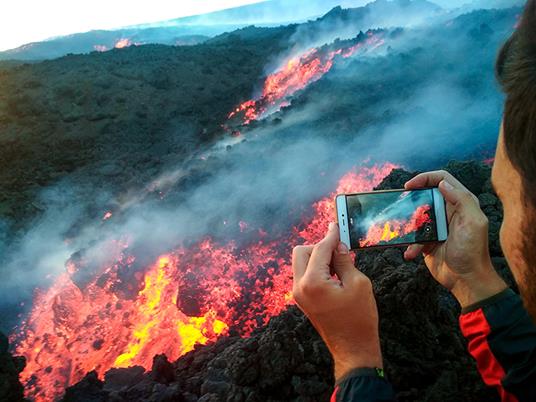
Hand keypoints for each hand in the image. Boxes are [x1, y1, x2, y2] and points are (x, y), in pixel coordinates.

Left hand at [292, 222, 382, 380]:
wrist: (353, 349)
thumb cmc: (359, 319)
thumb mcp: (359, 284)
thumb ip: (345, 261)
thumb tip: (338, 246)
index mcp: (313, 282)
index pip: (320, 249)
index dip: (331, 235)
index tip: (336, 225)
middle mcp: (300, 287)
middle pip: (302, 251)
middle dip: (319, 246)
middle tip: (339, 250)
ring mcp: (298, 294)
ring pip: (301, 262)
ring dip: (318, 257)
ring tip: (340, 266)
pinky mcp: (302, 300)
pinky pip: (304, 275)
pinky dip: (317, 269)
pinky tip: (335, 275)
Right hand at [404, 170, 506, 307]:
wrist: (465, 279)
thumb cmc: (472, 251)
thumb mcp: (473, 222)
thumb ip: (462, 199)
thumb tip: (442, 183)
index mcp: (461, 202)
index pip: (442, 179)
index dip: (425, 178)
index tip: (409, 186)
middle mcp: (448, 211)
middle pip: (425, 194)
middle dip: (412, 199)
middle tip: (401, 203)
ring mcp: (436, 225)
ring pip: (415, 214)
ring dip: (407, 223)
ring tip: (404, 231)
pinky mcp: (426, 239)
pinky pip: (412, 235)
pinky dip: (409, 244)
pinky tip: (411, 252)